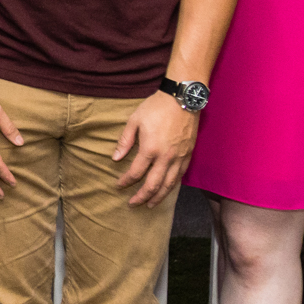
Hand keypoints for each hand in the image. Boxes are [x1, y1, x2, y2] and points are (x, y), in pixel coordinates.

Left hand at [113, 88, 198, 207]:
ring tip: (150, 204)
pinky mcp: (188, 154)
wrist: (182, 98)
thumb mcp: (134, 120)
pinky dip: (172, 185)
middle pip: (153, 185)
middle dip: (142, 197)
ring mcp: (178, 157)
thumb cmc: (156, 107)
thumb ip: (124, 141)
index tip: (119, 185)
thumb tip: (115, 158)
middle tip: (133, 204)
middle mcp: (165, 157)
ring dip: (158, 197)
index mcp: (150, 149)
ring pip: (169, 184)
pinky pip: (180, 176)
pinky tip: (167, 189)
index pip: (136, 173)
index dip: (126, 181)